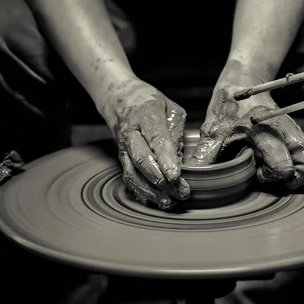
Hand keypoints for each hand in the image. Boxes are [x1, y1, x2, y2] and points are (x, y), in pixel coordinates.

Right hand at [102, 79, 189, 208]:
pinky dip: (142, 193)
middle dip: (161, 180)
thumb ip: (177, 133)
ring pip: (133, 174)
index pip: (156, 140)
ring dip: (151, 192)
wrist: (120, 100)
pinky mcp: (122, 160)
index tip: (176, 176)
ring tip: (170, 202)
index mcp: (147, 116)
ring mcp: (124, 149)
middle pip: (142, 160)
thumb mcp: (171, 109)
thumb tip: (182, 160)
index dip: (166, 160)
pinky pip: (129, 179)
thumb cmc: (151, 104)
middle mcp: (131, 134)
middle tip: (181, 192)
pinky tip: (156, 201)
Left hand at [187, 84, 303, 189]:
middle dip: (294, 179)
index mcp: (264, 131)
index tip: (255, 173)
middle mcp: (286, 130)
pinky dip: (303, 163)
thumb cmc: (227, 105)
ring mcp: (296, 131)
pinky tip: (281, 161)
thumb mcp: (211, 132)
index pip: (284, 166)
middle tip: (272, 175)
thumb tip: (189, 184)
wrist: (244, 80)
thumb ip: (204, 159)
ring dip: (302, 172)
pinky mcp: (298, 133)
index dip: (270, 178)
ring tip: (279, 170)